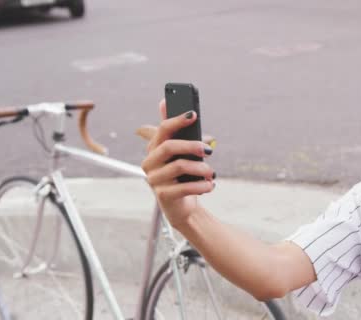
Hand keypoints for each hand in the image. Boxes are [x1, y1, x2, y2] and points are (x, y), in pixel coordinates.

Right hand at [141, 99, 214, 227]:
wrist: (180, 206)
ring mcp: (154, 179)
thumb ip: (175, 130)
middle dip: (191, 146)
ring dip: (201, 168)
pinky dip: (201, 185)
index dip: (178, 120)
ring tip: (211, 173)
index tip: (193, 114)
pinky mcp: (163, 196)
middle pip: (169, 147)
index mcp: (154, 148)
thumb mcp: (181, 152)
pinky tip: (210, 185)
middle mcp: (150, 163)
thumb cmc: (182, 175)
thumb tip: (163, 101)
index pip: (163, 129)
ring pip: (179, 166)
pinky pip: (184, 187)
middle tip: (209, 150)